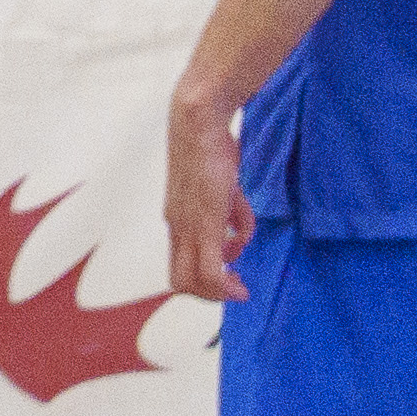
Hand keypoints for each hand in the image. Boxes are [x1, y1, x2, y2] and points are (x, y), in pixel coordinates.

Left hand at [164, 84, 252, 305]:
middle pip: (181, 282)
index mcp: (177, 219)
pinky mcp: (205, 220)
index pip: (178, 267)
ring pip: (192, 282)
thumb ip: (226, 212)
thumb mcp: (218, 187)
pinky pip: (209, 269)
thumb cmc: (210, 149)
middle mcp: (177, 227)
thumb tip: (235, 237)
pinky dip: (223, 286)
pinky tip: (239, 280)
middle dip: (211, 294)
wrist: (198, 120)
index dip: (202, 284)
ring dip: (220, 291)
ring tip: (239, 276)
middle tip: (235, 287)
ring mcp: (188, 226)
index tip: (228, 279)